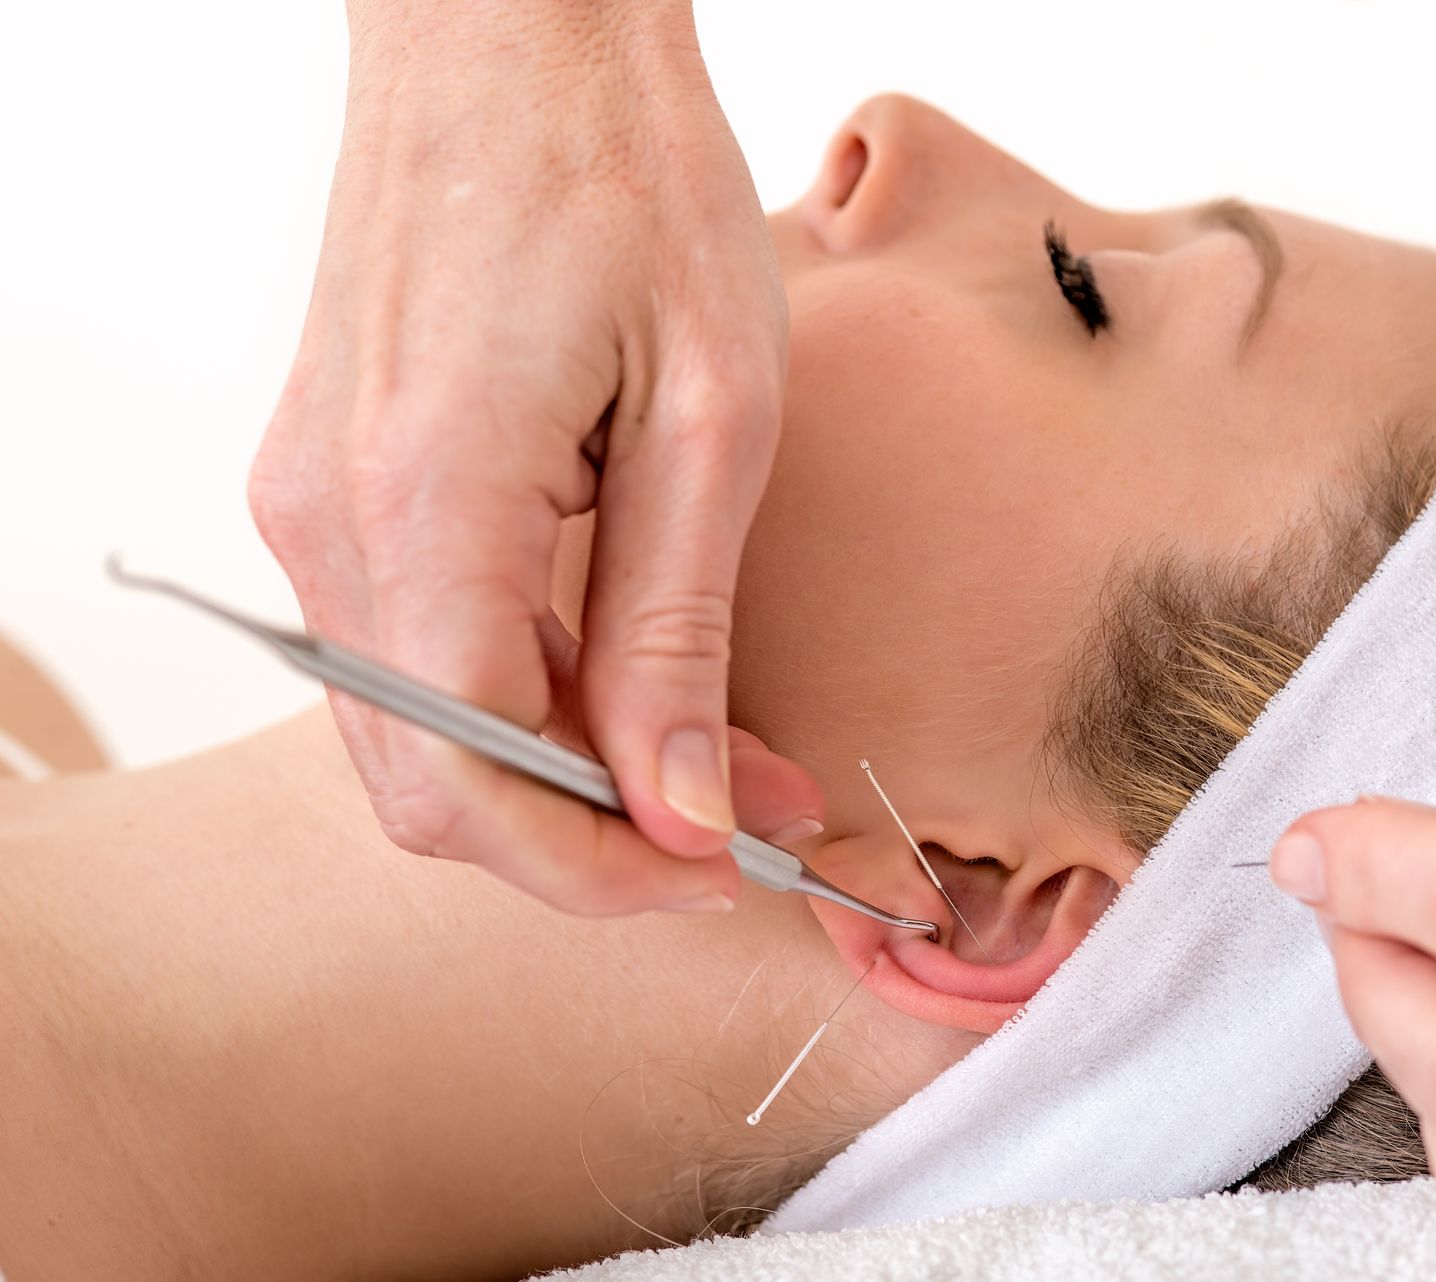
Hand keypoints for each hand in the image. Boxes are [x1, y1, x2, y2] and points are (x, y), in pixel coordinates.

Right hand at [249, 1, 803, 911]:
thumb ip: (677, 628)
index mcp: (423, 508)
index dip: (605, 865)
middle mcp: (330, 522)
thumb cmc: (625, 174)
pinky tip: (630, 670)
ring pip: (421, 730)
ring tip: (715, 752)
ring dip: (564, 770)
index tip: (726, 866)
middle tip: (741, 817)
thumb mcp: (708, 412)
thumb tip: (677, 808)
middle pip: (435, 786)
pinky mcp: (335, 479)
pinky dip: (520, 695)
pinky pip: (414, 648)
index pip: (478, 787)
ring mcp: (314, 502)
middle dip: (593, 835)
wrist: (511, 33)